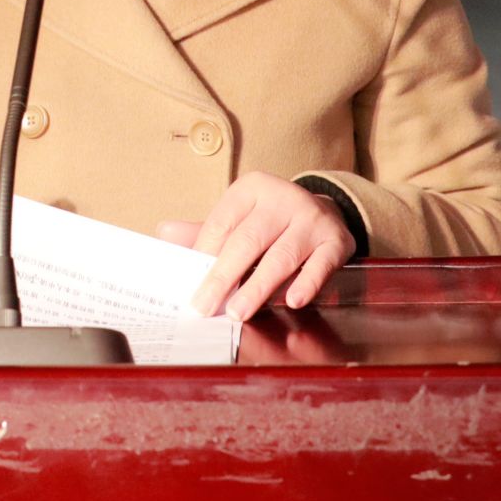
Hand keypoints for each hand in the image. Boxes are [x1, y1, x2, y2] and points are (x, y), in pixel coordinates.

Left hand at [158, 172, 355, 318]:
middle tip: (205, 306)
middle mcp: (283, 198)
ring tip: (239, 312)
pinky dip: (307, 283)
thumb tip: (164, 234)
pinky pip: (320, 264)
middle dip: (223, 277)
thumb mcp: (239, 218)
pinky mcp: (336, 240)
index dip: (204, 256)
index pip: (222, 223)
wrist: (325, 212)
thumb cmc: (270, 222)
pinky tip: (292, 301)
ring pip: (281, 256)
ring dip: (258, 287)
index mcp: (252, 188)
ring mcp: (311, 218)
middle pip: (247, 240)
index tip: (190, 285)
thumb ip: (205, 232)